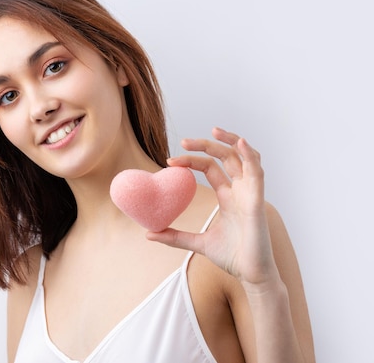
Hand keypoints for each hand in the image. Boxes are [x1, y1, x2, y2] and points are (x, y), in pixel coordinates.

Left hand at [146, 127, 280, 287]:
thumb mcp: (196, 243)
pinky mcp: (257, 201)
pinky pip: (257, 172)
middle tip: (183, 141)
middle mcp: (240, 191)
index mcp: (228, 197)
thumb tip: (148, 233)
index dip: (192, 161)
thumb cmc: (231, 257)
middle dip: (206, 145)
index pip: (210, 168)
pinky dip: (250, 155)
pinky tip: (240, 143)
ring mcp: (250, 194)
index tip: (170, 161)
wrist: (250, 275)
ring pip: (245, 158)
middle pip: (225, 157)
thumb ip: (175, 236)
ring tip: (214, 131)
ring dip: (231, 141)